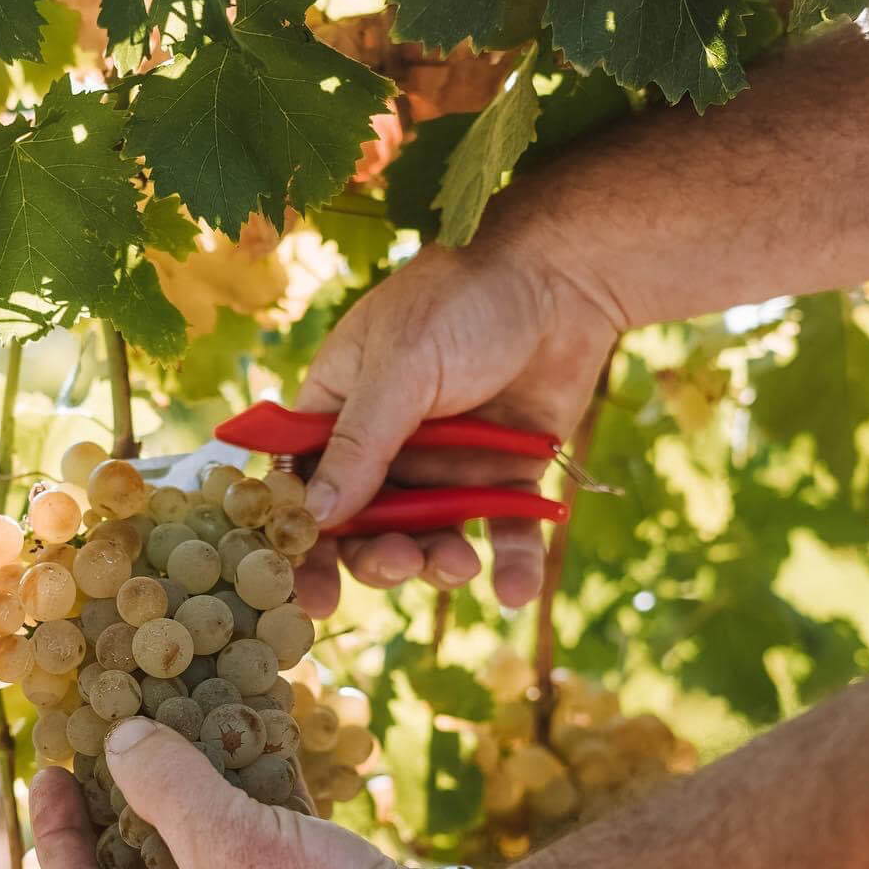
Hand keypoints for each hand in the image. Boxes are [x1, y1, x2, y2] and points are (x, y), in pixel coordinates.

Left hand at [29, 717, 411, 868]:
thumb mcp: (223, 836)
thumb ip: (161, 783)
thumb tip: (117, 740)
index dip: (56, 828)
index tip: (51, 769)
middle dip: (129, 805)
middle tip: (117, 748)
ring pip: (197, 862)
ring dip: (191, 801)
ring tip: (183, 737)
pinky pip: (249, 861)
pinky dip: (243, 813)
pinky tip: (254, 757)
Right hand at [294, 218, 620, 617]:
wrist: (565, 274)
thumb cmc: (463, 300)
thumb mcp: (400, 369)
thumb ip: (359, 445)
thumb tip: (315, 517)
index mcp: (340, 408)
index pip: (304, 486)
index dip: (303, 542)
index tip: (309, 595)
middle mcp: (388, 443)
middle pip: (366, 526)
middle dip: (378, 557)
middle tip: (401, 562)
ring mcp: (447, 463)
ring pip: (430, 537)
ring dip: (438, 563)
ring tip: (460, 566)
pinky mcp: (506, 474)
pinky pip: (503, 531)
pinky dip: (511, 564)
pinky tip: (515, 590)